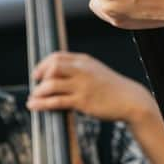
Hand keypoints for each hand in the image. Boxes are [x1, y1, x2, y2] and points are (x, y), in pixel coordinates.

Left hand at [27, 50, 148, 121]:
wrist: (130, 100)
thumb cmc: (112, 88)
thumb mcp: (96, 72)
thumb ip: (79, 70)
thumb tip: (58, 76)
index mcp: (85, 61)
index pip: (57, 56)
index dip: (43, 64)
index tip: (38, 74)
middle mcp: (82, 70)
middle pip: (52, 66)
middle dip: (40, 76)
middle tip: (36, 85)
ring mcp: (82, 85)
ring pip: (51, 85)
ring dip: (38, 92)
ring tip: (33, 99)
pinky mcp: (82, 101)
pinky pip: (56, 101)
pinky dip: (42, 104)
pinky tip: (35, 106)